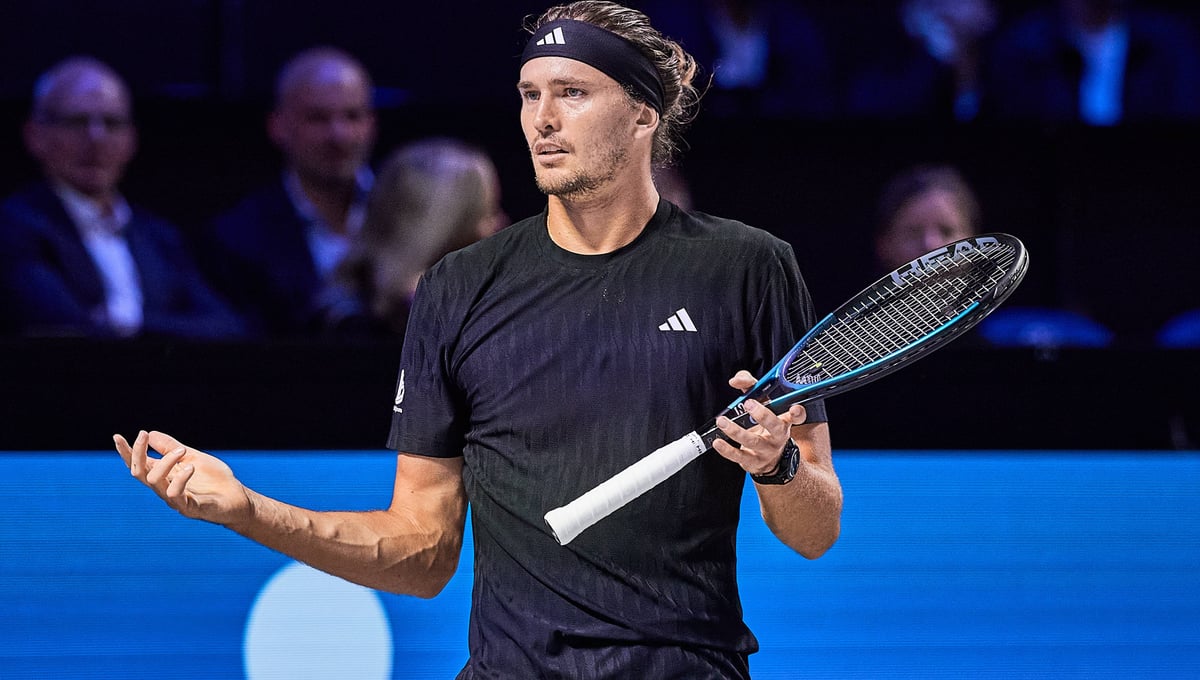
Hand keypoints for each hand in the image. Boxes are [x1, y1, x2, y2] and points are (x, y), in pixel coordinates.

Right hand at [114, 430, 250, 525]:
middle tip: (144, 435)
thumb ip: (172, 447)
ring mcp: (175, 500)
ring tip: (182, 451)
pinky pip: (175, 495)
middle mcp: (164, 488)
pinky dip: (179, 479)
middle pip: (139, 473)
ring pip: (154, 482)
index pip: (138, 465)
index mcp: (164, 477)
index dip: (127, 453)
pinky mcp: (189, 508)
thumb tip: (151, 433)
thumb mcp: (192, 457)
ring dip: (165, 462)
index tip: (117, 437)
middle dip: (137, 453)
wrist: (238, 499)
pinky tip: (189, 467)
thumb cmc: (214, 480)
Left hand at [711, 370, 807, 474]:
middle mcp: (777, 436)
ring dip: (736, 431)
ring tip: (722, 421)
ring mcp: (766, 450)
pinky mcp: (752, 461)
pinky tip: (717, 441)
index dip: (797, 412)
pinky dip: (727, 450)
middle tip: (748, 404)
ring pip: (753, 441)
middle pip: (775, 426)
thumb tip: (736, 380)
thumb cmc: (764, 426)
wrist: (768, 459)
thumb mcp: (762, 403)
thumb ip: (750, 385)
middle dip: (763, 415)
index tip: (794, 408)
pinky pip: (739, 456)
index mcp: (783, 420)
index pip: (797, 416)